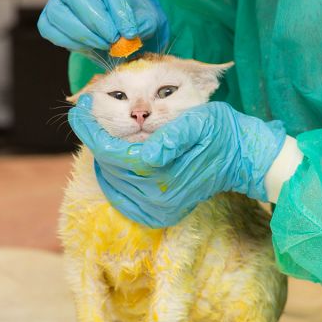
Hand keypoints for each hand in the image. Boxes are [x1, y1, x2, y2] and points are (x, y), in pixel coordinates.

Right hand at [37, 0, 168, 52]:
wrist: (128, 30)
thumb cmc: (138, 18)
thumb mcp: (151, 18)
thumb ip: (143, 24)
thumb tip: (126, 37)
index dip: (118, 8)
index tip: (130, 33)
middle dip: (95, 20)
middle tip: (114, 40)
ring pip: (58, 12)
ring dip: (83, 35)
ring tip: (106, 45)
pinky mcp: (50, 16)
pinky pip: (50, 29)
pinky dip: (70, 43)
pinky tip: (92, 47)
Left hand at [68, 95, 285, 226]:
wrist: (242, 159)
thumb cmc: (221, 133)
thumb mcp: (201, 122)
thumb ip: (173, 134)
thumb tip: (148, 150)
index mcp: (162, 174)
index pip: (111, 153)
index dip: (90, 129)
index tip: (80, 107)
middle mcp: (156, 198)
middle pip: (108, 168)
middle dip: (95, 139)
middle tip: (89, 115)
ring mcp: (157, 210)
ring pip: (113, 182)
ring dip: (103, 157)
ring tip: (102, 132)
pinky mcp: (159, 213)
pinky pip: (123, 197)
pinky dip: (113, 177)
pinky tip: (114, 159)